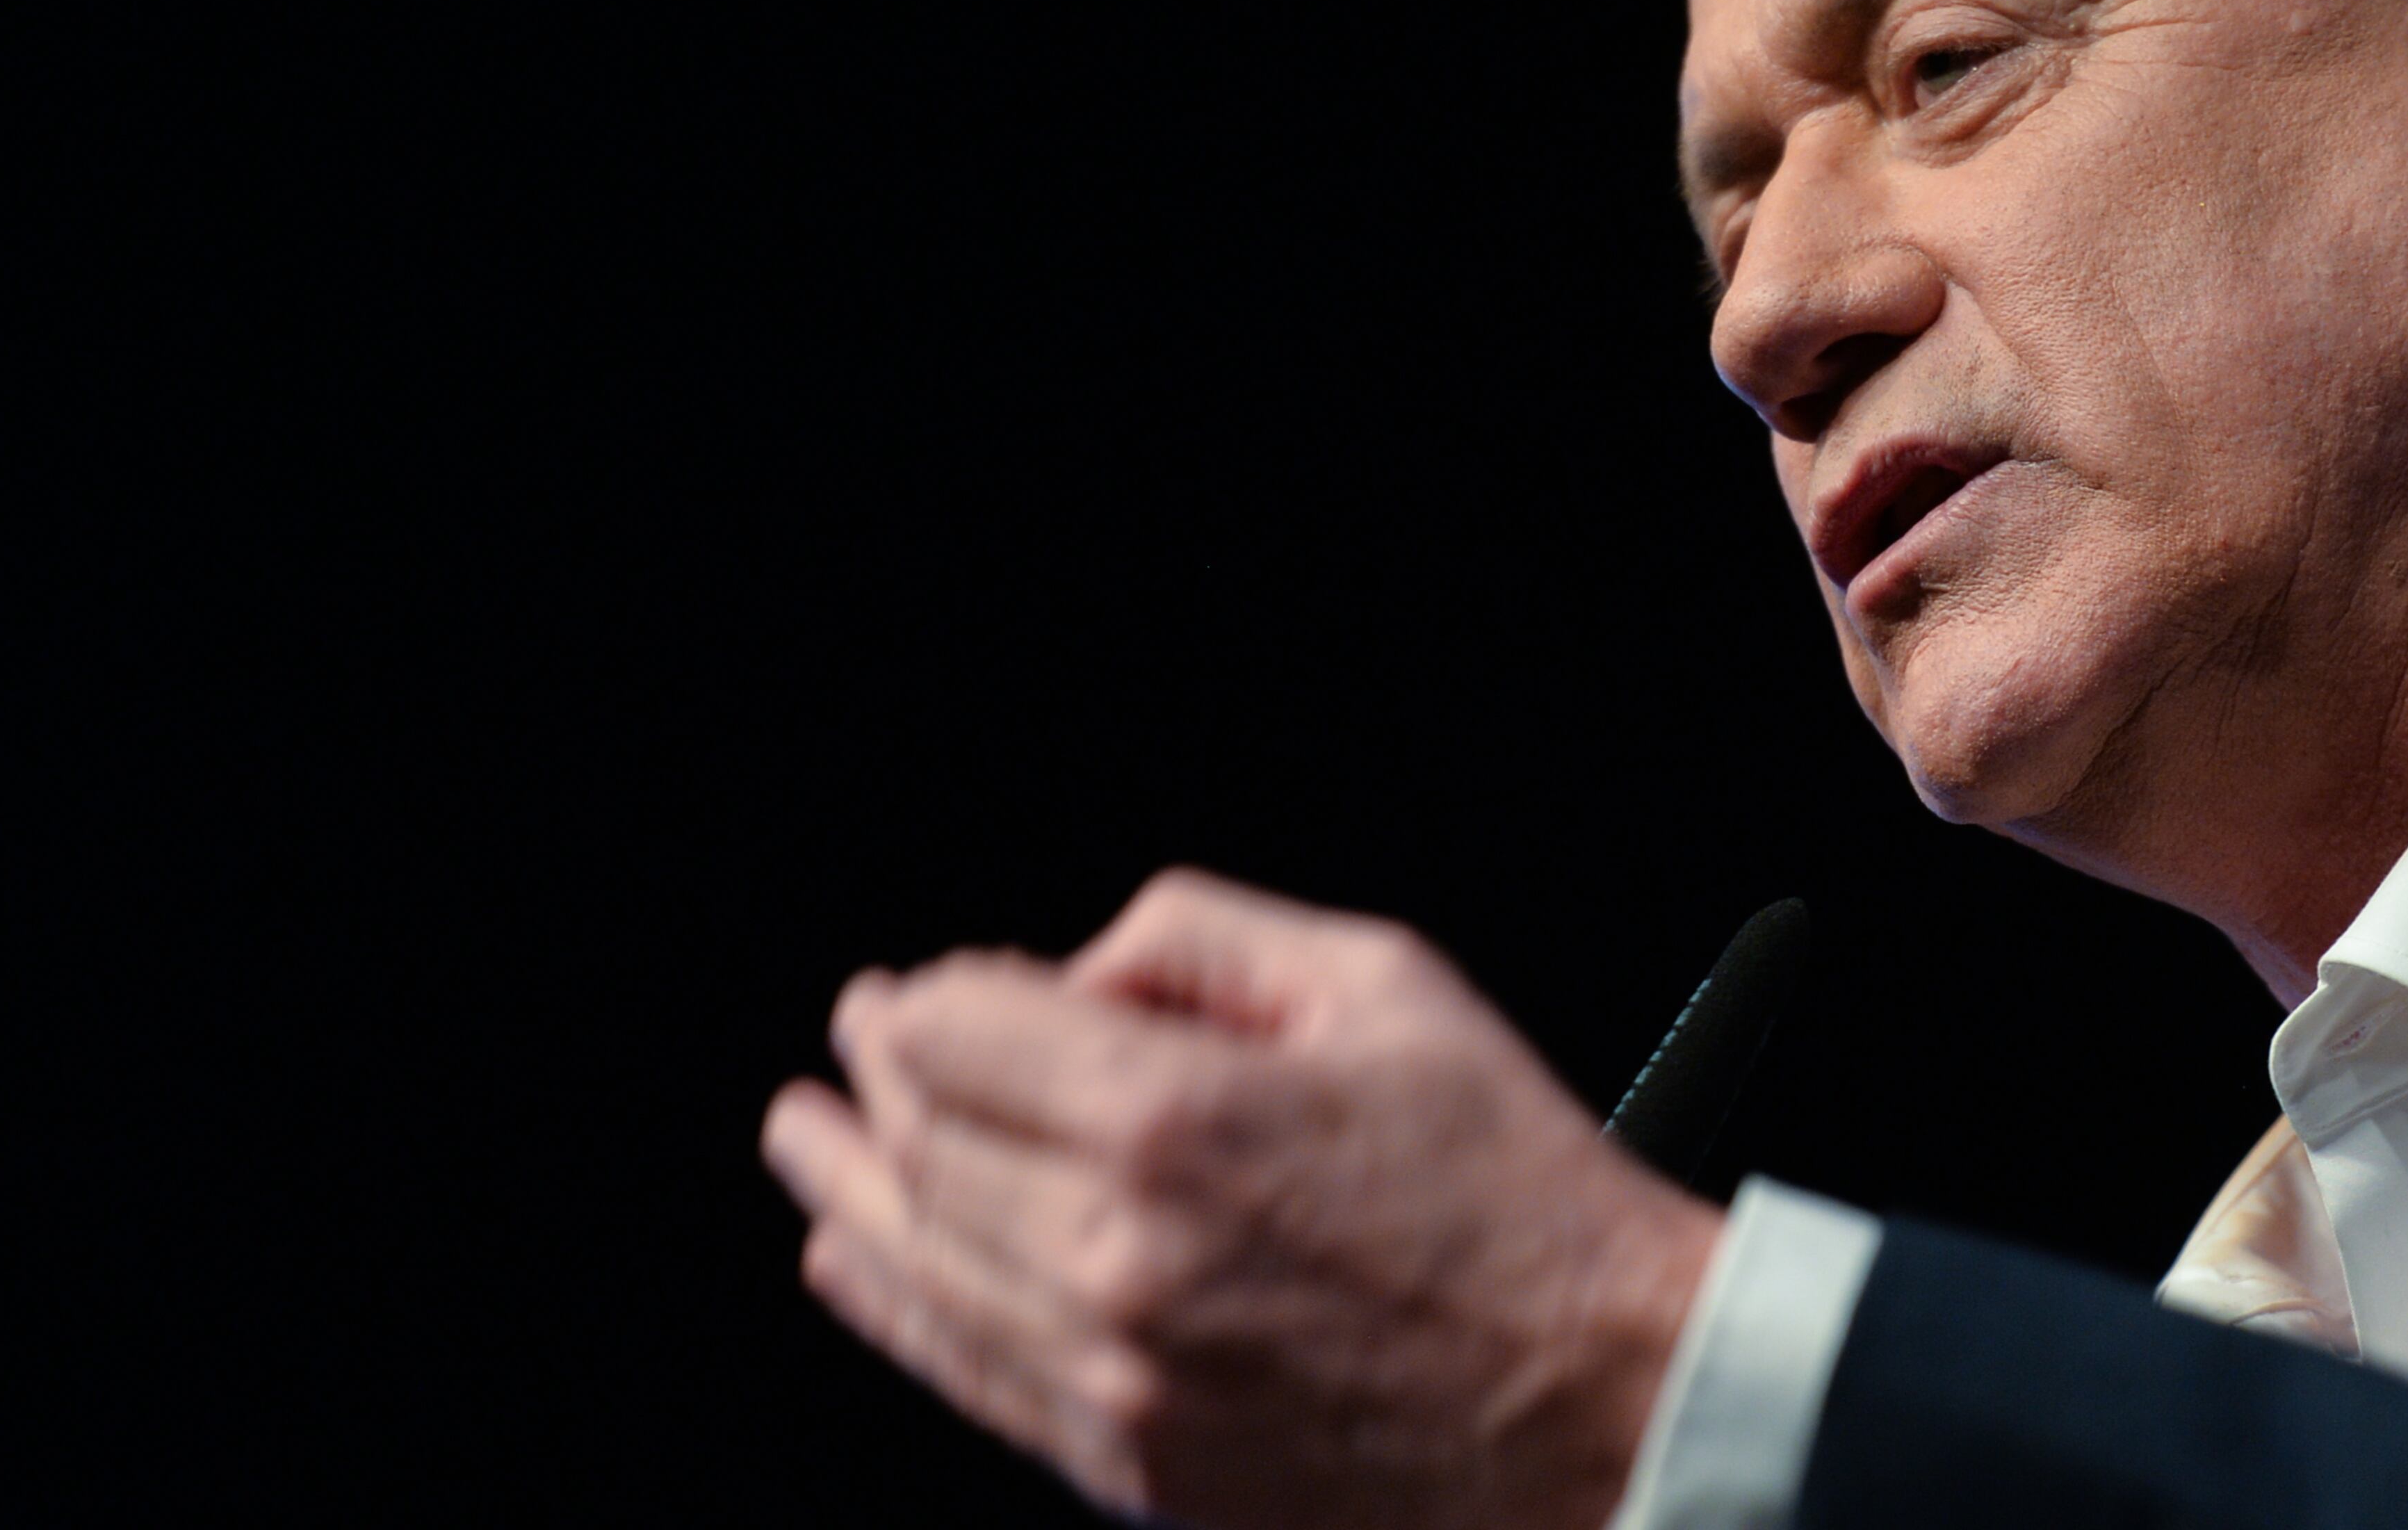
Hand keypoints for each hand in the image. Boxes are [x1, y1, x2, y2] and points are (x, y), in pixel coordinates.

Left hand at [760, 869, 1724, 1528]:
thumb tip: (1073, 972)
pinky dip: (894, 1312)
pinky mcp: (1134, 1466)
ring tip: (807, 1147)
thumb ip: (1203, 940)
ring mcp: (1116, 1376)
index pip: (958, 1039)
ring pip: (921, 1268)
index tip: (910, 993)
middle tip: (848, 1054)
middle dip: (869, 1088)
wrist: (1600, 1398)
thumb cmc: (1511, 1189)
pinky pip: (969, 1378)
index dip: (917, 1004)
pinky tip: (854, 1270)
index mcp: (1179, 1119)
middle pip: (922, 1150)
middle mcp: (1120, 1254)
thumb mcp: (1382, 983)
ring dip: (846, 1195)